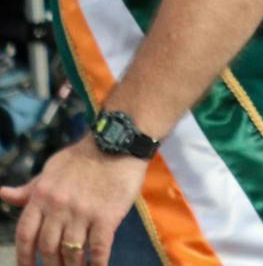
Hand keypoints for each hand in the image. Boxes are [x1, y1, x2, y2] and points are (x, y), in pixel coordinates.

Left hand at [2, 138, 149, 265]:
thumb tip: (3, 194)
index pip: (25, 234)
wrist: (118, 143)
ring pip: (71, 251)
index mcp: (41, 196)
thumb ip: (30, 189)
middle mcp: (58, 207)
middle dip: (51, 264)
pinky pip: (98, 248)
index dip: (23, 256)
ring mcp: (83, 213)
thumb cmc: (83, 157)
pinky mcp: (107, 216)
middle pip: (48, 247)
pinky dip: (96, 263)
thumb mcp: (51, 169)